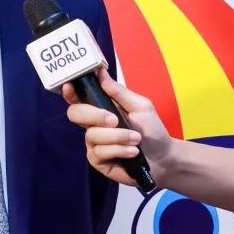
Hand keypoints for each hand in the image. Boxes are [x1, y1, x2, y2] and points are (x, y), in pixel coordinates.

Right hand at [60, 68, 172, 185]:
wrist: (163, 157)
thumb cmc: (152, 130)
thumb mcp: (140, 106)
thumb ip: (119, 92)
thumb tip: (101, 73)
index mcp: (100, 109)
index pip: (78, 99)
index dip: (70, 92)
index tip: (70, 86)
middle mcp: (92, 126)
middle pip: (75, 113)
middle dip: (94, 115)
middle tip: (115, 120)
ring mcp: (93, 144)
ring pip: (92, 135)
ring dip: (118, 136)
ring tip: (136, 139)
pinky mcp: (97, 161)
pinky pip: (99, 152)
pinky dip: (119, 150)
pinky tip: (132, 152)